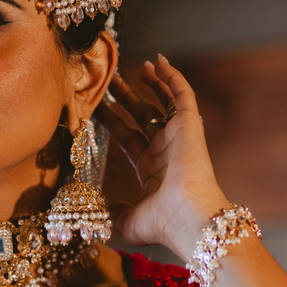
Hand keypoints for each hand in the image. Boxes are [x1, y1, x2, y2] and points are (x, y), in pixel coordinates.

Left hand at [98, 56, 225, 258]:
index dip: (113, 122)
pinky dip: (172, 77)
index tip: (96, 108)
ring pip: (164, 101)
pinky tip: (158, 63)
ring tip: (136, 66)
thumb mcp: (129, 221)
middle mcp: (165, 150)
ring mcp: (178, 136)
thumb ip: (115, 212)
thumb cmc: (163, 224)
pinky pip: (182, 94)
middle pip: (144, 116)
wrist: (188, 218)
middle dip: (127, 98)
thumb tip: (104, 208)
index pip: (129, 138)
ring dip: (151, 83)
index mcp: (151, 169)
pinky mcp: (189, 125)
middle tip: (111, 82)